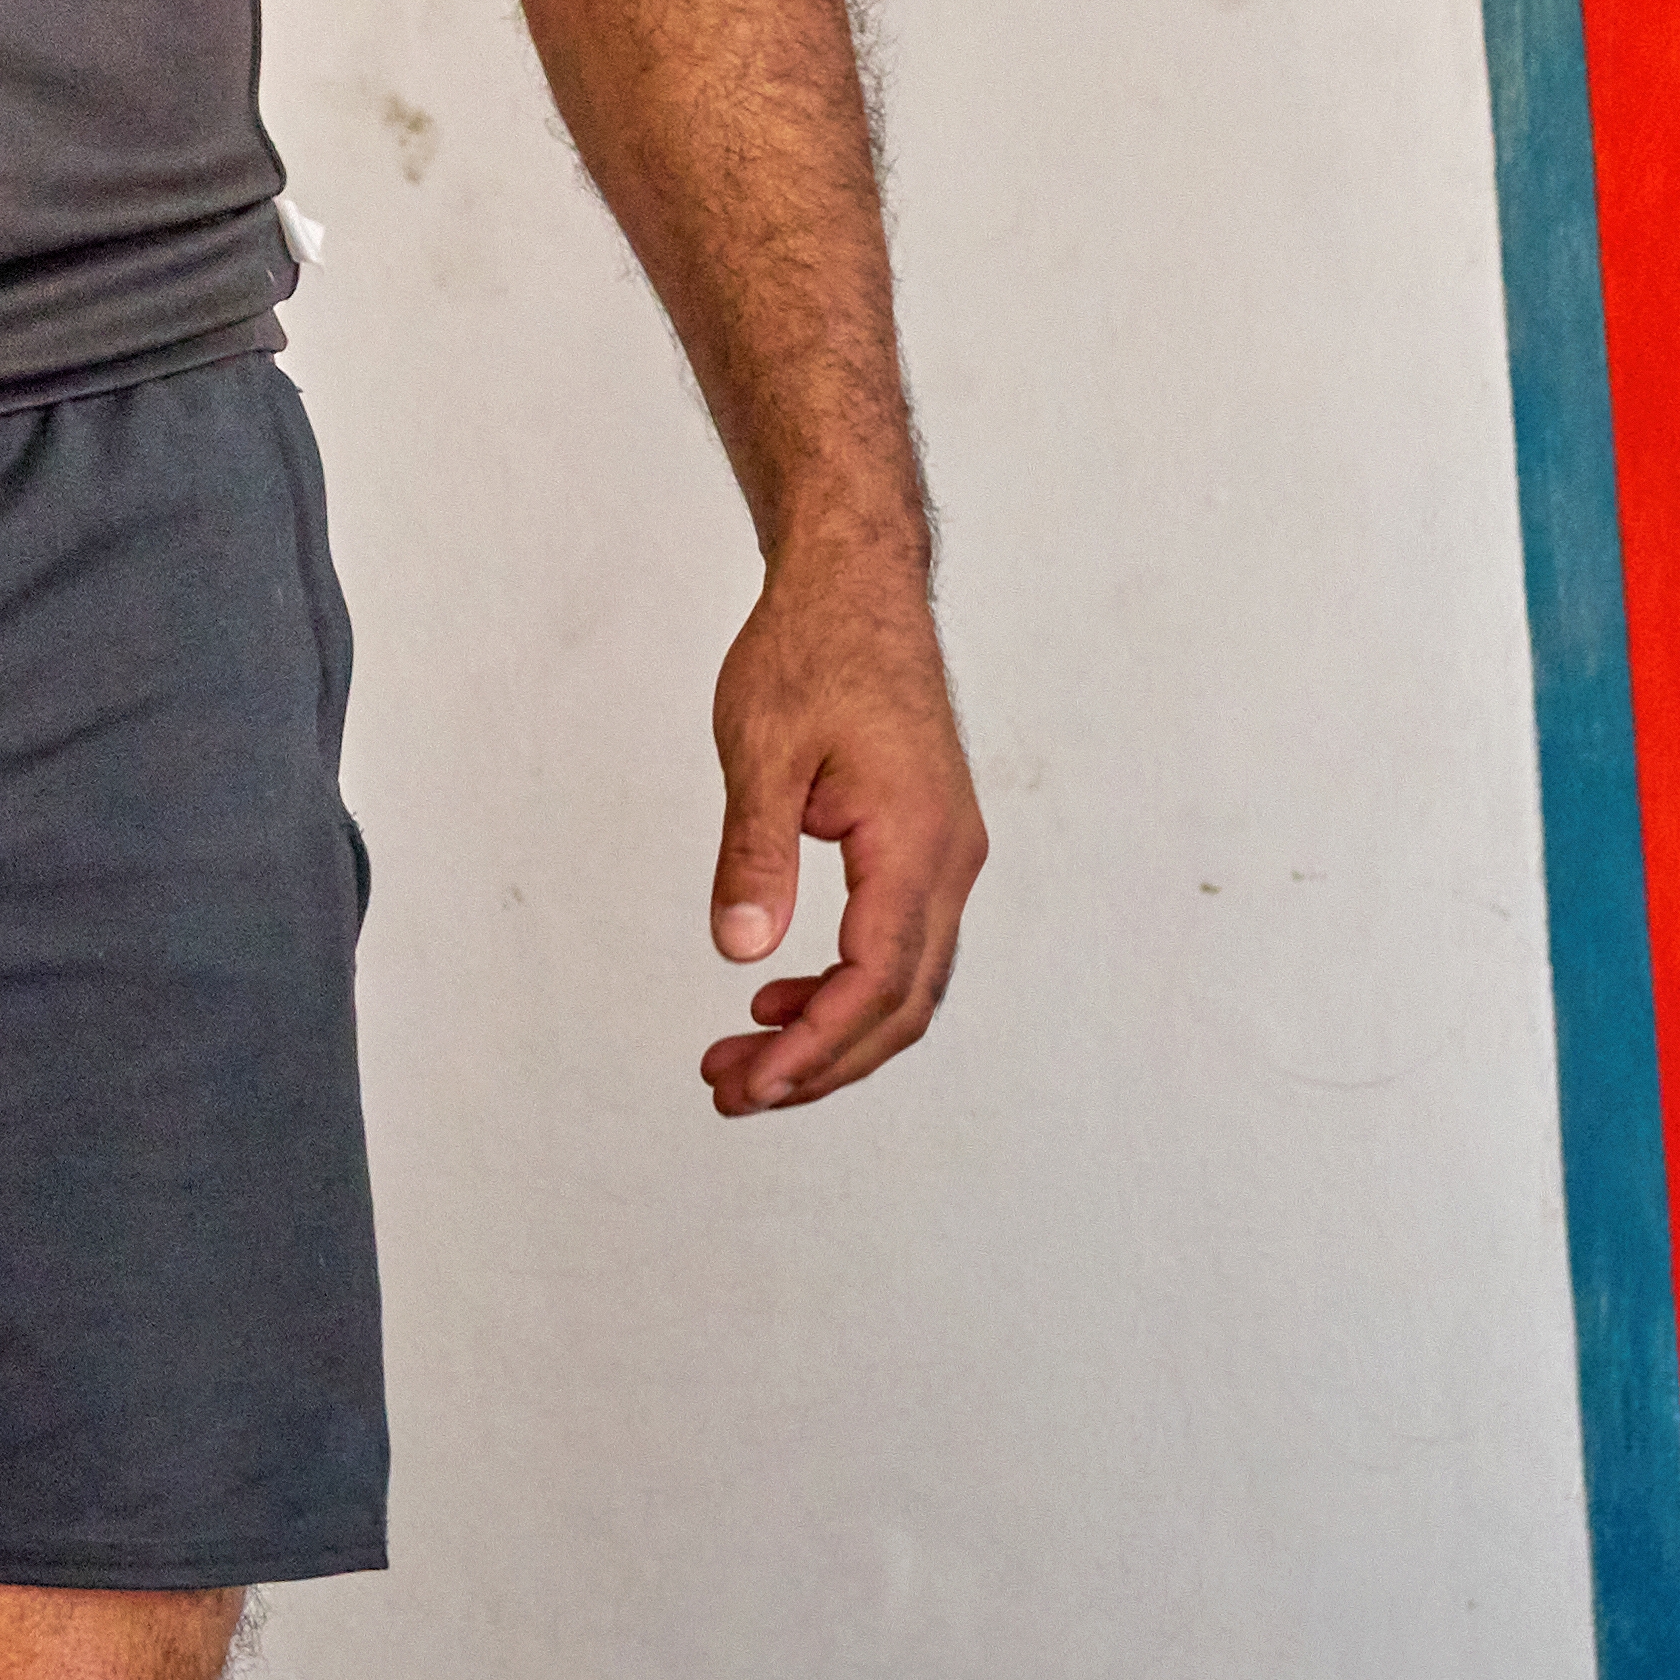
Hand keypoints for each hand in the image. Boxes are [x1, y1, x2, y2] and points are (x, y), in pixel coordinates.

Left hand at [698, 547, 978, 1115]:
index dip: (814, 1047)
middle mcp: (949, 860)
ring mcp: (946, 855)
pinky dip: (844, 987)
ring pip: (904, 983)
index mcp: (916, 843)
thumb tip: (742, 952)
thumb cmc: (809, 653)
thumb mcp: (761, 750)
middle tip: (730, 1091)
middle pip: (900, 1006)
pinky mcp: (927, 845)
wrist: (857, 588)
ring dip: (829, 1032)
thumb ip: (754, 855)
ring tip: (741, 1058)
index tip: (748, 1083)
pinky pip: (899, 944)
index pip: (873, 981)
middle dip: (819, 1063)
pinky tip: (777, 995)